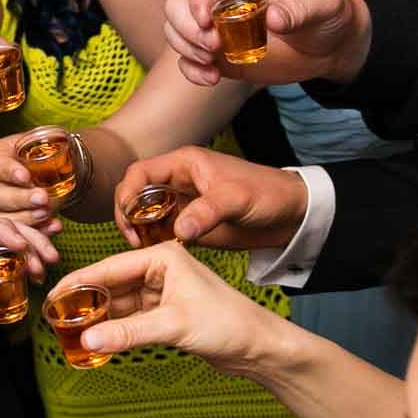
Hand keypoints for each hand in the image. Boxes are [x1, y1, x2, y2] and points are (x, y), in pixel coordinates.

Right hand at [0, 131, 64, 230]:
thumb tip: (60, 142)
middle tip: (42, 198)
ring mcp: (0, 205)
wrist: (60, 172)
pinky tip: (54, 226)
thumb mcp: (47, 140)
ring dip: (27, 217)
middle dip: (21, 198)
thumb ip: (48, 142)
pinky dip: (39, 230)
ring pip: (4, 216)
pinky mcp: (13, 222)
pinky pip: (19, 232)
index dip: (9, 171)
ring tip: (47, 213)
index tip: (25, 176)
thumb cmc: (48, 152)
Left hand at [0, 213, 55, 344]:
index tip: (22, 245)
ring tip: (48, 265)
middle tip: (47, 257)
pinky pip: (12, 254)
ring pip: (11, 237)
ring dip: (33, 247)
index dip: (2, 230)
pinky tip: (41, 273)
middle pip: (0, 226)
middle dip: (27, 238)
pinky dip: (29, 260)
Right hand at [48, 241, 280, 373]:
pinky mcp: (167, 314)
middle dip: (85, 300)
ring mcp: (163, 292)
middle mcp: (161, 270)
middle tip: (54, 316)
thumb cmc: (227, 323)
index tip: (53, 295)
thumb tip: (88, 338)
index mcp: (163, 256)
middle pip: (112, 284)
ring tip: (69, 330)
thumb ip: (129, 332)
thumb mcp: (174, 325)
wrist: (259, 346)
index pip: (111, 266)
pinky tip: (97, 339)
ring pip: (121, 303)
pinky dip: (116, 329)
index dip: (80, 281)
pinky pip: (132, 319)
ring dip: (99, 316)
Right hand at [113, 146, 306, 251]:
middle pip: (135, 194)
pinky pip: (160, 232)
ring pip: (144, 215)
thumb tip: (178, 230)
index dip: (127, 193)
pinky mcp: (189, 224)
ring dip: (139, 231)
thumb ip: (206, 212)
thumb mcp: (236, 198)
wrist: (290, 214)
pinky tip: (158, 253)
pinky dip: (153, 242)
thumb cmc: (266, 193)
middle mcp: (177, 182)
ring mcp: (182, 204)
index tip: (130, 217)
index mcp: (184, 164)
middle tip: (134, 239)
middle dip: (128, 215)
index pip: (139, 173)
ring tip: (144, 248)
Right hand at [166, 0, 371, 86]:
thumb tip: (273, 18)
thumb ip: (300, 8)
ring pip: (177, 32)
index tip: (208, 22)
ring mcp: (219, 29)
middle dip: (187, 28)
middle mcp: (223, 0)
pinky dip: (192, 71)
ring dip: (186, 49)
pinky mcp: (221, 56)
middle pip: (178, 5)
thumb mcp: (323, 4)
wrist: (334, 45)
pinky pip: (190, 61)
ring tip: (212, 65)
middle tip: (213, 47)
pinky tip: (211, 79)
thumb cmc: (329, 13)